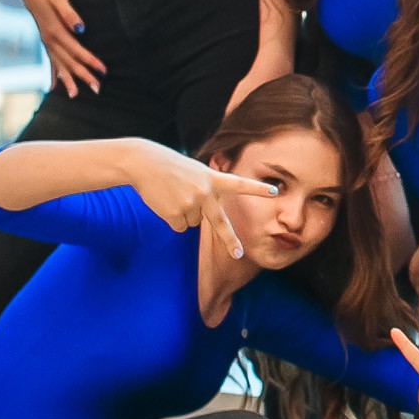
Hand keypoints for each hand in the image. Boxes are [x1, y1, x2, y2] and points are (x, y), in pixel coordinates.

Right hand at [18, 0, 105, 97]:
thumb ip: (70, 14)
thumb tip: (81, 29)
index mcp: (55, 30)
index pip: (76, 50)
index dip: (90, 61)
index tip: (103, 70)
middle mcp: (49, 39)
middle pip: (68, 61)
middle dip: (83, 76)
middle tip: (97, 89)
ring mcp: (46, 41)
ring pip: (59, 64)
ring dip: (68, 79)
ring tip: (75, 95)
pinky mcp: (45, 39)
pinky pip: (50, 60)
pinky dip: (53, 73)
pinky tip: (55, 85)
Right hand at [121, 140, 254, 257]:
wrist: (144, 164)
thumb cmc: (171, 167)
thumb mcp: (196, 172)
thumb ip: (207, 190)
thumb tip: (203, 219)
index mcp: (212, 179)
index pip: (239, 184)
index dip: (257, 189)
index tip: (275, 191)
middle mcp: (204, 193)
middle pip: (220, 223)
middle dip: (230, 240)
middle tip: (239, 255)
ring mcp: (190, 205)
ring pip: (193, 223)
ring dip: (184, 212)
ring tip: (173, 194)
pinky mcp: (174, 215)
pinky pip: (179, 226)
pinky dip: (173, 218)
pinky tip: (165, 202)